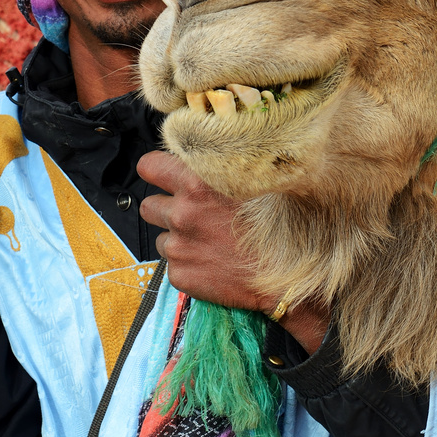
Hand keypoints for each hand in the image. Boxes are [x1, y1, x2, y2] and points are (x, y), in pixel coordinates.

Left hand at [136, 150, 327, 353]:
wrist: (288, 276)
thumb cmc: (276, 227)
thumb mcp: (250, 183)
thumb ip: (216, 171)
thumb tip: (197, 160)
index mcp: (196, 183)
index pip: (148, 166)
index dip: (156, 172)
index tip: (163, 178)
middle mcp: (181, 212)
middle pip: (149, 205)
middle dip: (165, 209)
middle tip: (192, 216)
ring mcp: (178, 245)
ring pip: (162, 237)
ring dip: (178, 239)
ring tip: (209, 242)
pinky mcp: (180, 274)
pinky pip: (173, 265)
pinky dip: (188, 264)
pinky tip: (213, 263)